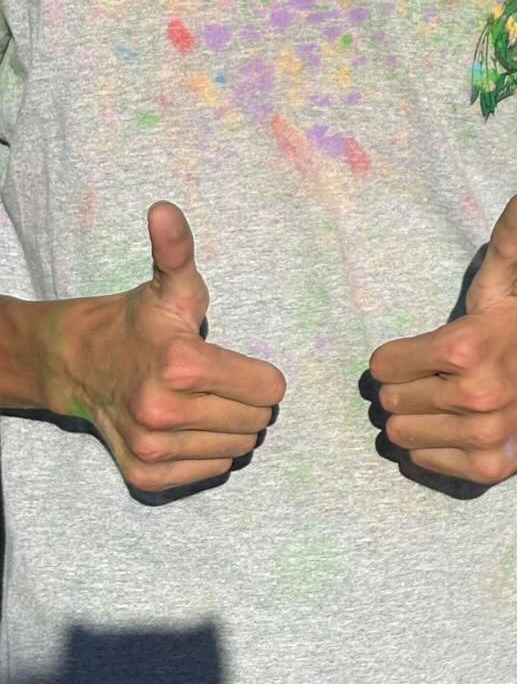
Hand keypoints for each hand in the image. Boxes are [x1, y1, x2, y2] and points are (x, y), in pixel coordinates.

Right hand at [46, 201, 286, 494]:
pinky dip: (210, 453)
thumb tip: (164, 209)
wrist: (80, 363)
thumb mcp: (171, 283)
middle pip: (257, 421)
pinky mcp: (144, 474)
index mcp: (181, 365)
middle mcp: (164, 412)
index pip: (269, 389)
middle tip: (222, 381)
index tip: (239, 364)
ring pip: (238, 448)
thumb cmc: (139, 320)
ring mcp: (152, 448)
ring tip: (205, 401)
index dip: (262, 375)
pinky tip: (191, 427)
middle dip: (249, 400)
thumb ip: (178, 248)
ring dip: (232, 427)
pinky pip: (210, 472)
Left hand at [370, 192, 516, 485]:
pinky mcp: (487, 467)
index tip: (418, 352)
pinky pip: (424, 461)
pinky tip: (457, 425)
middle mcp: (473, 394)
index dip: (395, 357)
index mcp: (466, 345)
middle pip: (389, 400)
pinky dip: (432, 446)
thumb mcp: (509, 283)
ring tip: (441, 400)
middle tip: (431, 376)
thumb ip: (507, 239)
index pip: (383, 365)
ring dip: (413, 418)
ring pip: (400, 433)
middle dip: (403, 386)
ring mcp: (481, 434)